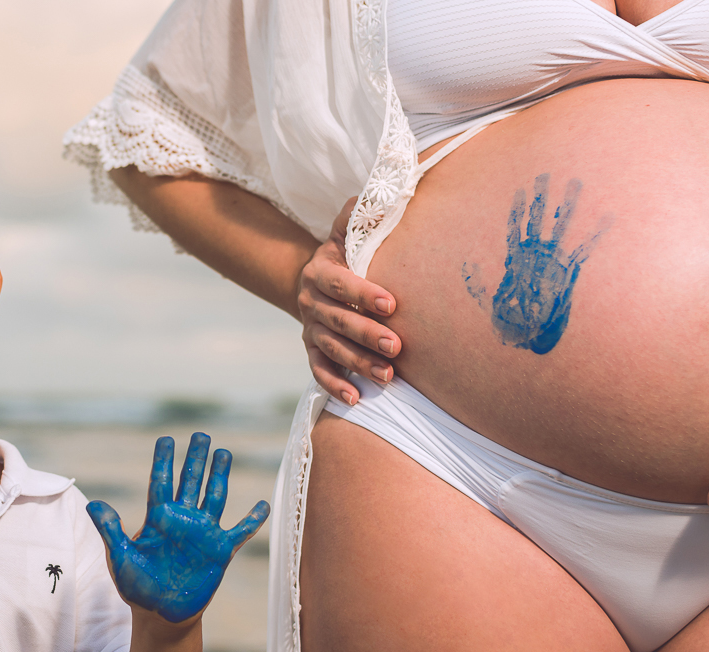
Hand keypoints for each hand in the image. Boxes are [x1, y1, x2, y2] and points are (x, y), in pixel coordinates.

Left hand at [87, 433, 269, 623]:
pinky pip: (241, 532)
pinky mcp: (220, 551)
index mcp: (158, 518)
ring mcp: (203, 533)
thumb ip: (110, 530)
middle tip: (201, 435)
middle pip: (191, 481)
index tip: (166, 439)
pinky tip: (264, 504)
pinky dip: (253, 520)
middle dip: (196, 458)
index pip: (162, 482)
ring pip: (215, 497)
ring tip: (223, 452)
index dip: (164, 460)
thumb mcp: (120, 558)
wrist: (160, 615)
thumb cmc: (137, 587)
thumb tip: (93, 504)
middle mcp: (183, 520)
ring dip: (220, 475)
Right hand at [298, 196, 400, 403]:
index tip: (392, 304)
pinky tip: (355, 398)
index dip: (364, 293)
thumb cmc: (348, 252)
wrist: (319, 280)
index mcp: (320, 270)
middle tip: (397, 346)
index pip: (341, 283)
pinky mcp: (312, 350)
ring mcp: (310, 328)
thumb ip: (361, 213)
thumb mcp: (349, 228)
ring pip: (332, 348)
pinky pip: (319, 370)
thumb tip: (379, 196)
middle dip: (367, 334)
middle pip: (338, 320)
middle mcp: (311, 300)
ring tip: (388, 377)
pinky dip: (335, 385)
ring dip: (358, 363)